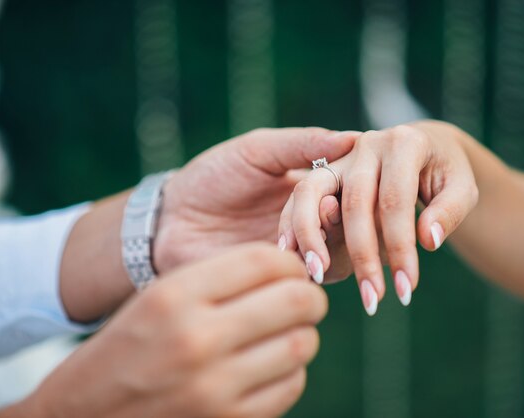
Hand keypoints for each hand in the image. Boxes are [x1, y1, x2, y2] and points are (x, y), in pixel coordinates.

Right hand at [18, 244, 326, 417]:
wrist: (85, 415)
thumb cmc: (131, 346)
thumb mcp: (161, 297)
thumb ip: (221, 278)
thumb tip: (290, 270)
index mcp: (174, 297)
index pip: (264, 261)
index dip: (290, 263)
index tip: (291, 271)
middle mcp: (195, 339)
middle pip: (295, 301)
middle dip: (310, 297)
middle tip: (305, 300)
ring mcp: (214, 388)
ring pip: (302, 344)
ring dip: (303, 334)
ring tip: (288, 332)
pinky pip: (292, 385)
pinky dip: (291, 371)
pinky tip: (272, 366)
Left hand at [154, 128, 357, 272]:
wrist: (169, 220)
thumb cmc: (212, 177)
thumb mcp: (257, 152)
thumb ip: (302, 145)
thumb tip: (354, 138)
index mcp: (314, 188)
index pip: (350, 193)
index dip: (347, 196)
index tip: (330, 196)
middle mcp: (314, 222)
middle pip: (349, 227)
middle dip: (338, 224)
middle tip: (323, 216)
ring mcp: (300, 254)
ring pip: (336, 258)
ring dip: (323, 249)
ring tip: (296, 241)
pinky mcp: (281, 282)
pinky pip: (308, 284)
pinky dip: (304, 274)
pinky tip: (286, 263)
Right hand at [278, 121, 478, 314]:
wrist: (423, 149)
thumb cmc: (445, 173)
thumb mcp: (462, 188)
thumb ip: (449, 212)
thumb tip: (428, 242)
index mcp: (404, 143)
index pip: (396, 201)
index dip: (400, 248)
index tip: (406, 289)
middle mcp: (366, 145)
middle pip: (354, 203)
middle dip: (361, 256)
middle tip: (372, 301)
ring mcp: (340, 157)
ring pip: (312, 192)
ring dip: (311, 236)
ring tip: (317, 276)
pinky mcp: (324, 172)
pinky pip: (299, 197)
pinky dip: (293, 227)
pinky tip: (296, 259)